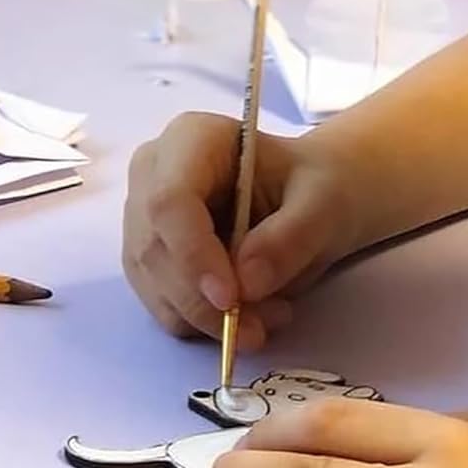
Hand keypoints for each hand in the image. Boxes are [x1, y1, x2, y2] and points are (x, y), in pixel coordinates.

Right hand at [122, 113, 361, 349]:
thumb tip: (248, 284)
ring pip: (155, 286)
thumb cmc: (314, 186)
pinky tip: (249, 317)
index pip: (170, 200)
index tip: (231, 299)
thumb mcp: (323, 202)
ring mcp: (145, 221)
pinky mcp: (151, 263)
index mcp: (190, 139)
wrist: (310, 200)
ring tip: (270, 318)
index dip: (193, 253)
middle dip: (204, 301)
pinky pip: (164, 307)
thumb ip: (289, 237)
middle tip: (260, 328)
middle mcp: (153, 176)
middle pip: (154, 249)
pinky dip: (204, 326)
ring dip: (208, 319)